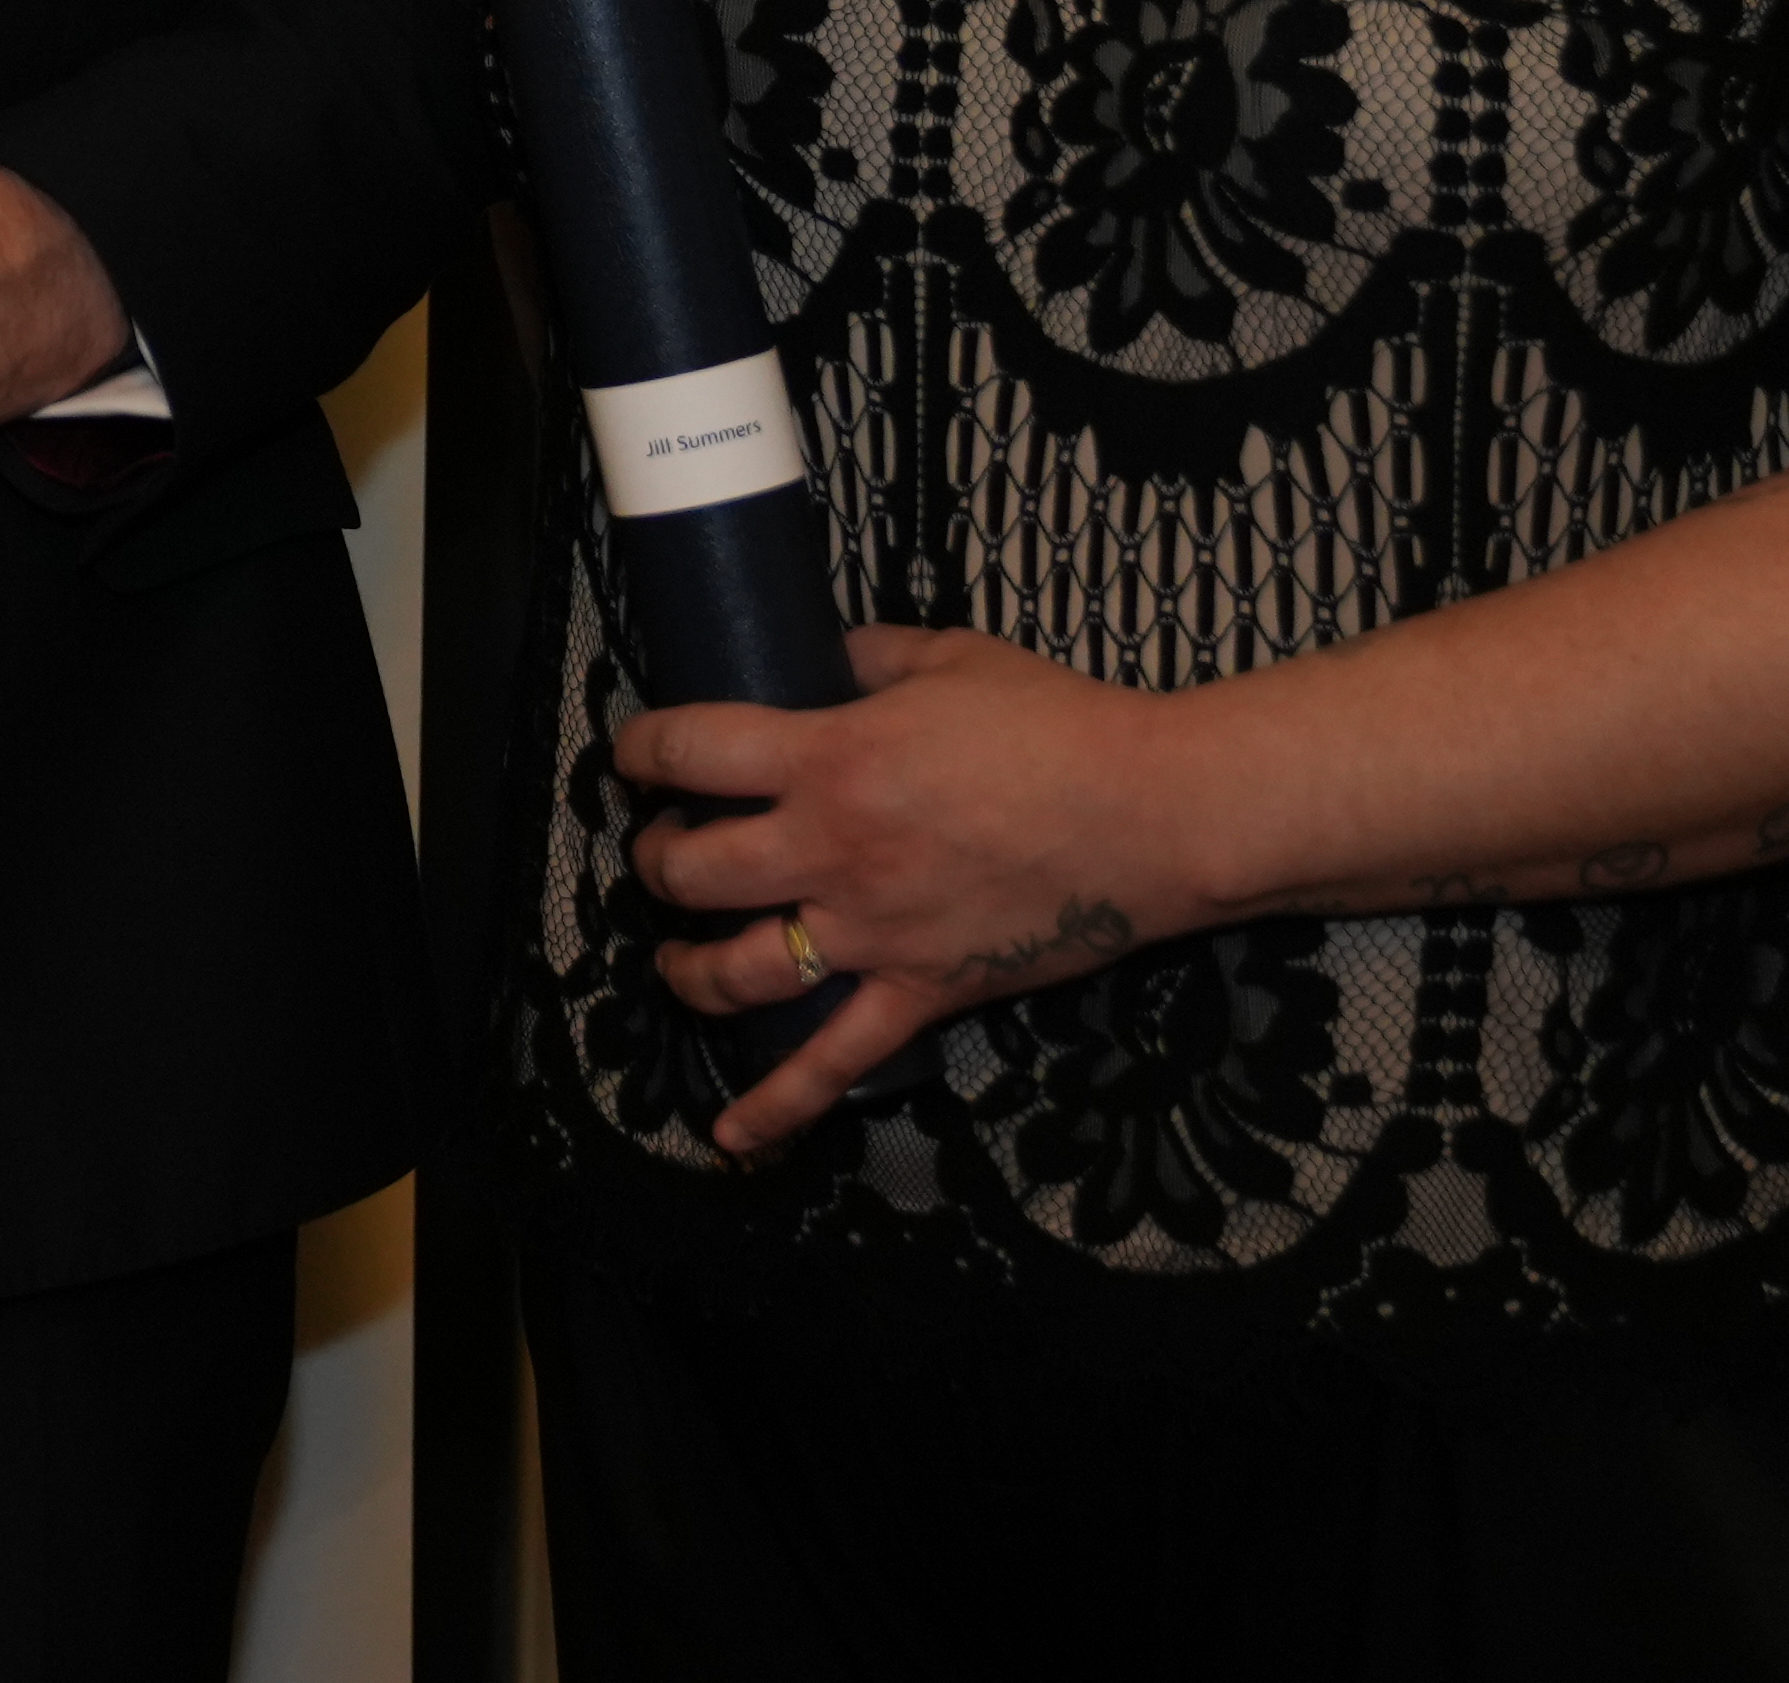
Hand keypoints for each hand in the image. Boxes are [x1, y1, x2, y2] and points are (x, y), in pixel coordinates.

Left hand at [621, 624, 1187, 1158]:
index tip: (634, 755)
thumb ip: (867, 656)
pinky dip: (776, 1106)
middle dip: (657, 859)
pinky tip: (731, 1133)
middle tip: (664, 846)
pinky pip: (833, 1064)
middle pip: (691, 870)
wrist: (1154, 814)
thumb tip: (819, 655)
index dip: (642, 751)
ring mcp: (870, 934)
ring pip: (735, 971)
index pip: (691, 752)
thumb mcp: (949, 658)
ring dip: (685, 966)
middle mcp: (831, 852)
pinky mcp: (920, 994)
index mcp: (829, 759)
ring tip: (675, 953)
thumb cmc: (1059, 726)